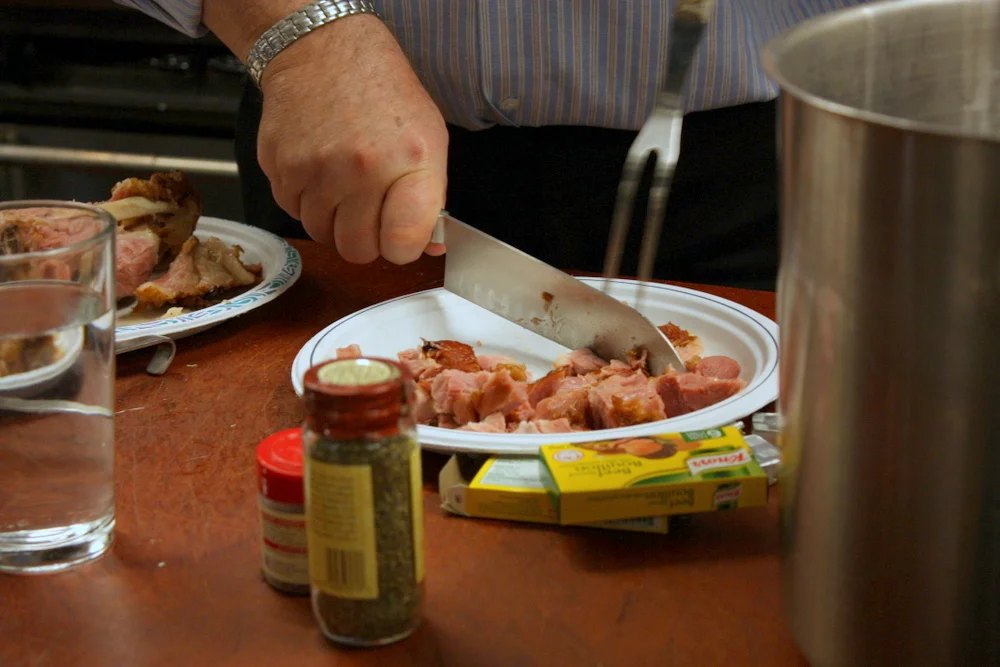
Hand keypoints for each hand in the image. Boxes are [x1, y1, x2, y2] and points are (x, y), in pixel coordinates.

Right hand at [256, 15, 447, 263]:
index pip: (403, 243)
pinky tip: (319, 171)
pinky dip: (307, 200)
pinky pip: (293, 211)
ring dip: (333, 221)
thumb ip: (429, 198)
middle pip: (358, 250)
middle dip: (366, 238)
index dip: (402, 247)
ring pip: (322, 235)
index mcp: (408, 161)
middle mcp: (361, 169)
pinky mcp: (279, 167)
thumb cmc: (383, 94)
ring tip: (344, 185)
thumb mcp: (428, 138)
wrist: (323, 50)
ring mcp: (315, 169)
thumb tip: (427, 248)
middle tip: (370, 211)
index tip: (400, 236)